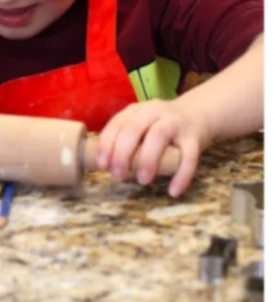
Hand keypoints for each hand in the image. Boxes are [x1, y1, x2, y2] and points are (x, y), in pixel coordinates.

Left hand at [93, 99, 208, 198]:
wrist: (200, 113)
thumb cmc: (162, 126)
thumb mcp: (142, 127)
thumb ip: (127, 142)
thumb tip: (109, 167)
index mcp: (138, 111)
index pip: (118, 123)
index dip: (107, 144)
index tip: (102, 165)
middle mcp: (156, 112)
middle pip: (134, 128)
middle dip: (122, 153)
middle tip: (117, 176)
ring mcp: (176, 122)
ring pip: (159, 135)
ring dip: (147, 160)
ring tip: (143, 181)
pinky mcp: (195, 136)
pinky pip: (189, 156)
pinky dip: (181, 175)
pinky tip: (173, 191)